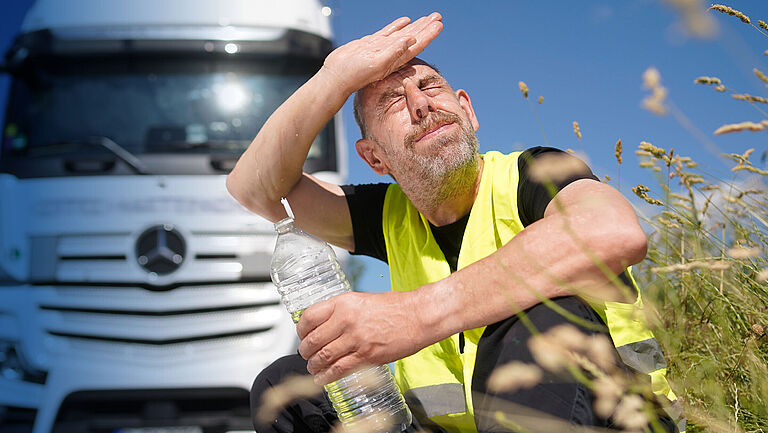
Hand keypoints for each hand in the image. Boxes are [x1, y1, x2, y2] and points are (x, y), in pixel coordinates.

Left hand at [296, 291, 427, 384]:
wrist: (419, 316)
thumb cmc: (396, 306)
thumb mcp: (362, 299)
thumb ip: (343, 311)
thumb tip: (325, 323)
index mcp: (343, 303)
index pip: (308, 317)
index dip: (301, 330)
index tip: (302, 335)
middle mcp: (345, 320)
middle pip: (312, 340)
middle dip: (305, 351)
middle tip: (306, 354)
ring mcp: (355, 339)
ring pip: (322, 357)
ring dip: (314, 366)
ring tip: (313, 368)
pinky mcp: (366, 356)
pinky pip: (338, 369)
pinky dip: (326, 377)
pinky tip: (322, 379)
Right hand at [321, 13, 442, 94]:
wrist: (336, 77)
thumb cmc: (354, 75)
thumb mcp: (377, 63)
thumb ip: (393, 52)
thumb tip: (410, 40)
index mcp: (395, 59)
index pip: (417, 44)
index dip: (428, 34)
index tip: (439, 24)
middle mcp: (391, 54)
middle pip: (414, 37)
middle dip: (426, 27)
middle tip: (438, 16)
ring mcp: (382, 48)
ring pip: (403, 33)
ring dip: (416, 25)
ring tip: (427, 17)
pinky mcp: (371, 44)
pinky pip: (389, 32)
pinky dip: (398, 26)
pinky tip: (405, 20)